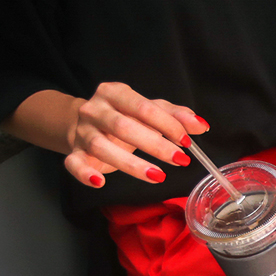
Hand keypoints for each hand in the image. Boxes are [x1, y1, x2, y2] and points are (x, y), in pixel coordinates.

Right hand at [62, 81, 208, 187]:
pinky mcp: (74, 152)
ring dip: (131, 164)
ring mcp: (83, 131)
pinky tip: (100, 183)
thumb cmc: (123, 117)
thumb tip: (201, 126)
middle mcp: (95, 109)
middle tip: (179, 160)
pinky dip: (85, 174)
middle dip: (155, 145)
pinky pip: (74, 164)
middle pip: (123, 126)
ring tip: (158, 176)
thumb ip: (174, 116)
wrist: (85, 123)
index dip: (167, 124)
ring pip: (102, 147)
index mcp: (115, 93)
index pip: (143, 107)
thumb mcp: (148, 111)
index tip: (186, 142)